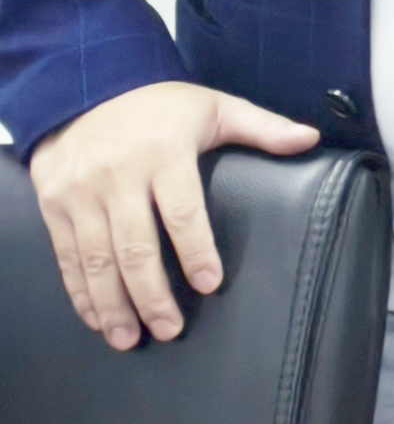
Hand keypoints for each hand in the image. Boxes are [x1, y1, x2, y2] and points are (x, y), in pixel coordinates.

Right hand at [22, 78, 320, 349]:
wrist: (85, 85)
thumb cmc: (160, 104)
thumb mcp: (215, 106)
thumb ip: (262, 127)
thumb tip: (310, 139)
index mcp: (163, 152)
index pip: (182, 209)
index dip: (196, 249)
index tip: (209, 283)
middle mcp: (117, 176)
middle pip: (134, 245)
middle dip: (151, 293)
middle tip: (169, 329)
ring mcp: (80, 193)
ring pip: (95, 258)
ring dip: (112, 303)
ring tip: (130, 338)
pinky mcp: (54, 205)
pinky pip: (67, 255)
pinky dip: (80, 291)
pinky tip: (97, 317)